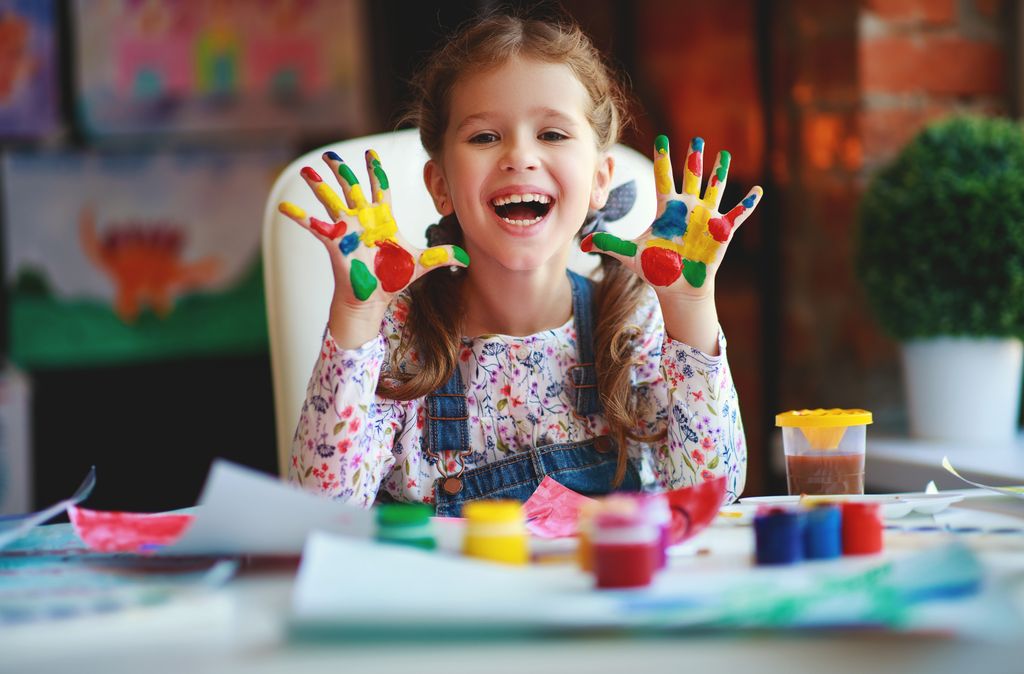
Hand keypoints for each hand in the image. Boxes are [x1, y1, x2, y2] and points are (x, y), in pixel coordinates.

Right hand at [278, 149, 469, 306]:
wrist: (373, 300)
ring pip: (330, 201)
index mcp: (381, 220)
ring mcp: (346, 231)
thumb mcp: (421, 264)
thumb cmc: (392, 280)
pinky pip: (314, 227)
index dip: (375, 171)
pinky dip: (300, 217)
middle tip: (330, 154)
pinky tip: (285, 206)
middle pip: (350, 188)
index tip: (372, 152)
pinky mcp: (334, 243)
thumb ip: (442, 256)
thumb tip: (467, 258)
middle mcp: (361, 220)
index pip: (378, 189)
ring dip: (318, 185)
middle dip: (341, 171)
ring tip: (306, 169)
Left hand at [581, 135, 761, 298]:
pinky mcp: (721, 232)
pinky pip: (736, 215)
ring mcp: (706, 218)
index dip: (662, 158)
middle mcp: (687, 209)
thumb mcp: (630, 254)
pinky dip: (747, 204)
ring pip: (714, 189)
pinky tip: (757, 191)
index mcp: (667, 209)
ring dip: (720, 173)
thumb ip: (609, 242)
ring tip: (724, 154)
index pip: (663, 178)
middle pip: (691, 177)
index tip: (661, 138)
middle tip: (696, 138)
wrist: (677, 288)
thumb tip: (583, 242)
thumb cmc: (656, 269)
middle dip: (694, 158)